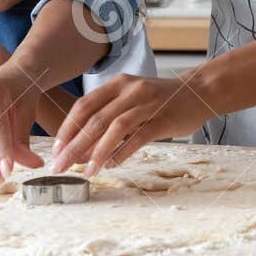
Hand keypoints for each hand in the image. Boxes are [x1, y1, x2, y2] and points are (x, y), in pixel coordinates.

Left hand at [50, 74, 217, 175]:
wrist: (198, 92)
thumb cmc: (160, 100)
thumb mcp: (131, 99)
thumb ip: (109, 117)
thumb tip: (81, 148)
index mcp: (118, 84)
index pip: (84, 105)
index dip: (68, 128)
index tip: (56, 150)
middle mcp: (130, 90)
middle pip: (95, 119)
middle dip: (75, 145)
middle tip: (61, 166)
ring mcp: (147, 103)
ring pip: (115, 128)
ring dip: (97, 152)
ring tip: (86, 171)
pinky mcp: (163, 119)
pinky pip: (138, 137)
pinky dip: (122, 152)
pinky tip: (111, 165)